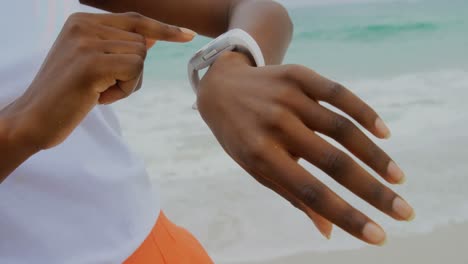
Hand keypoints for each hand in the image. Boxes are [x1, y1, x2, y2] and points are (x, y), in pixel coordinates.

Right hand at [3, 12, 194, 149]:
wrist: (34, 119)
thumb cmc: (66, 95)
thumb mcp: (92, 63)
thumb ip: (118, 46)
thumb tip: (151, 37)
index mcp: (82, 21)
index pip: (135, 20)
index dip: (164, 29)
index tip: (188, 34)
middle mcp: (84, 25)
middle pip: (141, 44)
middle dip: (132, 71)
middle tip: (103, 86)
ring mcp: (87, 42)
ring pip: (140, 58)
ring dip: (127, 82)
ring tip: (97, 91)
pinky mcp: (91, 62)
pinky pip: (134, 70)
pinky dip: (124, 90)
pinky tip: (98, 97)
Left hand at [197, 51, 413, 244]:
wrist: (221, 88)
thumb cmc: (240, 136)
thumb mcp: (254, 166)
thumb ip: (291, 194)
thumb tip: (329, 230)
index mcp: (260, 155)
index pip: (310, 192)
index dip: (346, 215)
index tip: (378, 235)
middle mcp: (275, 125)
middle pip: (333, 161)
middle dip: (373, 191)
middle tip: (404, 211)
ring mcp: (288, 97)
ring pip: (342, 128)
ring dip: (375, 156)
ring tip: (397, 179)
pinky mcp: (299, 75)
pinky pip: (339, 94)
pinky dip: (365, 113)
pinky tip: (383, 133)